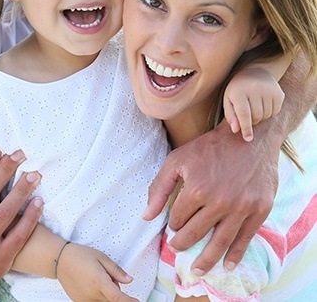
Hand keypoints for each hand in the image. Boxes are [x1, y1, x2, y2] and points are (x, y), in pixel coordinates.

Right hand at [57, 243, 136, 301]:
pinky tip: (90, 283)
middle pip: (112, 299)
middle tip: (107, 274)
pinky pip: (95, 301)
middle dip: (115, 289)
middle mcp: (92, 294)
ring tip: (96, 278)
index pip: (117, 298)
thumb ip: (116, 270)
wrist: (60, 260)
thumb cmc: (81, 255)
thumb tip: (129, 280)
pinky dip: (98, 295)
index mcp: (98, 281)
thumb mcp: (101, 257)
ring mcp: (85, 300)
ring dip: (106, 293)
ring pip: (104, 301)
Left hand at [144, 122, 278, 274]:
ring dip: (207, 260)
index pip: (179, 218)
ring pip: (220, 243)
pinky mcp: (259, 209)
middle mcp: (219, 202)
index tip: (174, 225)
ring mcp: (241, 207)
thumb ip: (159, 187)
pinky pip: (245, 239)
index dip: (174, 223)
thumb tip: (147, 216)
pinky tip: (227, 265)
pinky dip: (235, 255)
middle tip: (177, 249)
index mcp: (197, 189)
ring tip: (198, 270)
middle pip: (196, 234)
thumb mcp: (177, 160)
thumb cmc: (208, 148)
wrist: (246, 137)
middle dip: (183, 244)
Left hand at [224, 67, 284, 140]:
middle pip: (256, 116)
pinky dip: (269, 112)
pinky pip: (275, 111)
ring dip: (261, 117)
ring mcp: (269, 90)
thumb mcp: (228, 99)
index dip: (246, 128)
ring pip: (267, 115)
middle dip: (252, 121)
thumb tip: (236, 130)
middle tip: (248, 116)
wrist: (254, 72)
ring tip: (255, 107)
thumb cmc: (238, 89)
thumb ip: (230, 115)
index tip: (248, 139)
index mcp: (239, 91)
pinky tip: (263, 104)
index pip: (244, 114)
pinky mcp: (279, 92)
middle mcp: (254, 89)